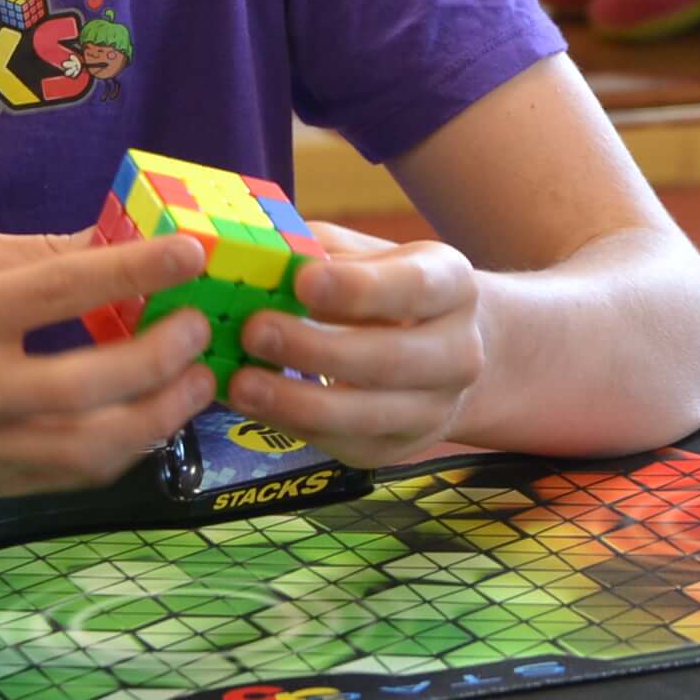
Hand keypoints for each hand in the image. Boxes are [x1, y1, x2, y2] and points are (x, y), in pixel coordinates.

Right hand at [0, 227, 215, 496]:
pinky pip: (78, 476)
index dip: (137, 268)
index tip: (192, 253)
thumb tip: (116, 245)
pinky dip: (126, 447)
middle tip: (199, 324)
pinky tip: (148, 417)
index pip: (64, 288)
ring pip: (100, 445)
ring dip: (164, 412)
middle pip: (98, 380)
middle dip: (167, 352)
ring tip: (195, 380)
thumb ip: (32, 255)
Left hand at [226, 223, 486, 466]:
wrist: (444, 351)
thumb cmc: (386, 287)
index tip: (303, 281)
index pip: (413, 287)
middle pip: (390, 359)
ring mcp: (433, 408)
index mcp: (452, 286)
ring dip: (298, 402)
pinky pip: (345, 443)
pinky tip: (254, 404)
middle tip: (255, 331)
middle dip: (317, 349)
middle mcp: (458, 351)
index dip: (357, 288)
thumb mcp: (367, 254)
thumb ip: (320, 251)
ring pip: (368, 415)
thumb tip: (262, 257)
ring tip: (242, 383)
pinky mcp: (397, 447)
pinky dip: (293, 426)